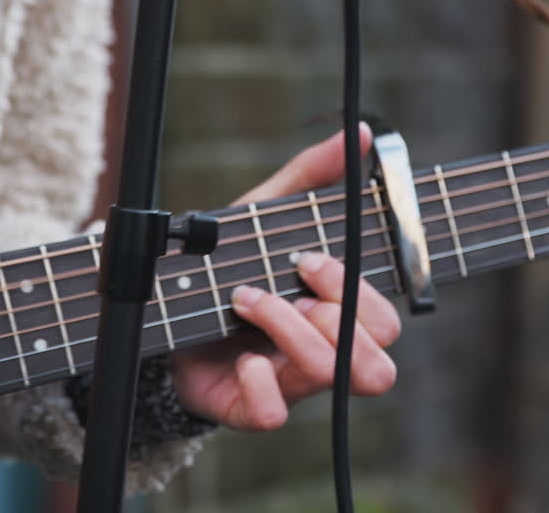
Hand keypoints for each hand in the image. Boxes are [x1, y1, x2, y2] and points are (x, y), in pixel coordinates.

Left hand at [171, 125, 401, 429]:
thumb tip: (365, 133)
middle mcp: (322, 355)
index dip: (358, 293)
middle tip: (287, 283)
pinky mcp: (248, 406)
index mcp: (336, 316)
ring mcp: (288, 385)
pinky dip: (258, 382)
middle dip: (335, 316)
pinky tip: (239, 356)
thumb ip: (312, 176)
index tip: (307, 257)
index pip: (388, 325)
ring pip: (328, 378)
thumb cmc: (227, 264)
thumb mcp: (264, 215)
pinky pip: (273, 414)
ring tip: (245, 299)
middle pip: (379, 365)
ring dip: (288, 331)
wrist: (160, 309)